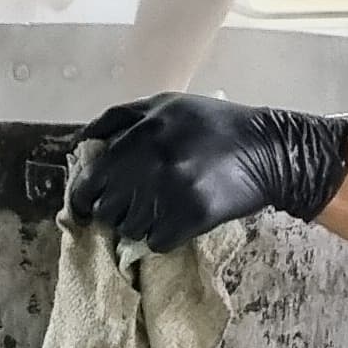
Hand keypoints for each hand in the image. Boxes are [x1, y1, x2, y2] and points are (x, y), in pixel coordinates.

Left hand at [68, 93, 347, 249]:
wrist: (268, 148)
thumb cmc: (212, 124)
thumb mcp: (164, 105)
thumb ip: (118, 119)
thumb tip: (79, 144)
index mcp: (142, 132)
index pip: (92, 177)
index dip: (82, 199)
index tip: (84, 209)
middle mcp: (152, 161)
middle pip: (107, 208)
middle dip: (113, 213)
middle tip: (131, 208)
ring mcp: (172, 190)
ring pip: (130, 229)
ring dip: (139, 226)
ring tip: (159, 211)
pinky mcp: (193, 216)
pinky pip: (157, 242)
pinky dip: (163, 237)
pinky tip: (178, 221)